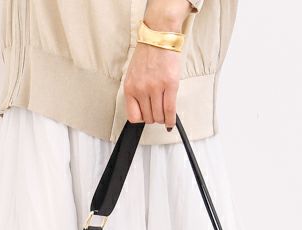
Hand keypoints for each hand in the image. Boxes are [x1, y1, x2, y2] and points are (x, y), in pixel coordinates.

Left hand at [123, 0, 191, 129]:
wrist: (158, 37)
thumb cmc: (147, 54)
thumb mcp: (134, 75)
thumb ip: (136, 92)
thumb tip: (143, 109)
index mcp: (130, 87)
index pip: (133, 116)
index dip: (141, 119)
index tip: (146, 117)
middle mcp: (141, 89)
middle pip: (148, 118)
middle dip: (154, 118)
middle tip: (158, 112)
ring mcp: (155, 88)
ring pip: (159, 116)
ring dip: (163, 118)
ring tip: (165, 113)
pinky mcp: (170, 85)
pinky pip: (170, 110)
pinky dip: (171, 119)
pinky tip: (171, 121)